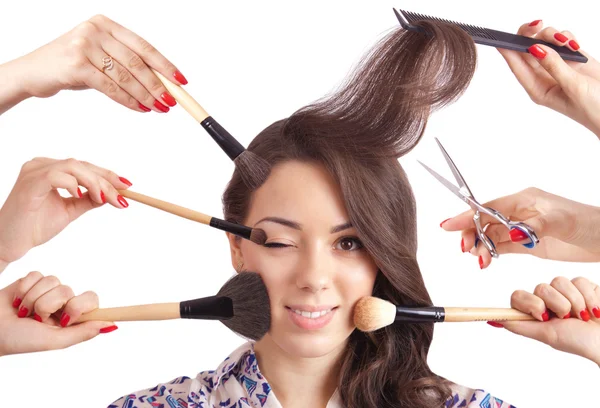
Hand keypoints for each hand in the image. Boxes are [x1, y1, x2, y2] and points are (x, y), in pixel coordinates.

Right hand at [0, 157, 131, 269]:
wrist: (10, 243)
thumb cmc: (34, 226)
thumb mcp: (69, 211)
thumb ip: (88, 200)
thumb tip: (110, 194)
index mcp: (50, 169)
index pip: (84, 167)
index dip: (107, 175)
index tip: (127, 187)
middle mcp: (41, 165)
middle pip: (82, 165)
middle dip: (106, 180)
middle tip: (122, 196)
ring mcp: (34, 171)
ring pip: (74, 167)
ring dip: (95, 182)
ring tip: (104, 198)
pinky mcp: (30, 183)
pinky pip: (57, 175)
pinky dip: (74, 184)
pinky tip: (82, 196)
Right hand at [0, 271, 115, 356]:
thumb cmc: (20, 340)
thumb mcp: (53, 341)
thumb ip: (82, 332)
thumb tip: (111, 324)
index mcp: (72, 317)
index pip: (91, 300)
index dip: (79, 306)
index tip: (67, 317)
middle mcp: (63, 303)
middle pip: (67, 290)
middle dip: (48, 305)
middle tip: (36, 318)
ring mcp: (48, 290)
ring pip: (52, 281)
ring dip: (33, 299)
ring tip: (23, 313)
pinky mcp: (33, 281)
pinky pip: (37, 275)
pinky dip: (24, 289)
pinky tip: (17, 301)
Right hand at [1, 14, 185, 113]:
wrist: (32, 72)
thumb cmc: (70, 67)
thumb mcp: (99, 59)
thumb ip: (125, 66)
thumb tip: (161, 85)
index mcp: (106, 25)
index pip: (143, 46)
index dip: (165, 65)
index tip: (181, 81)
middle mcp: (96, 31)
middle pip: (137, 62)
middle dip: (158, 85)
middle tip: (171, 102)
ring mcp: (85, 45)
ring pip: (125, 76)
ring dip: (146, 95)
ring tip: (158, 108)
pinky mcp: (77, 64)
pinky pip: (111, 87)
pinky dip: (129, 100)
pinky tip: (140, 109)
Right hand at [440, 187, 599, 268]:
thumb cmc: (589, 223)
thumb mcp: (561, 222)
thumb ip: (534, 227)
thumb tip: (511, 233)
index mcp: (524, 200)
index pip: (488, 207)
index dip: (466, 216)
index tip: (448, 225)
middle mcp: (519, 212)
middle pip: (484, 221)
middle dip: (472, 234)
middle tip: (467, 250)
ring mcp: (522, 229)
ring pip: (490, 236)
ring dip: (480, 247)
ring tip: (480, 260)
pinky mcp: (527, 244)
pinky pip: (500, 247)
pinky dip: (490, 254)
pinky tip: (485, 261)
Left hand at [488, 276, 599, 365]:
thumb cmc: (579, 340)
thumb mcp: (545, 334)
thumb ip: (519, 325)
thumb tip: (491, 321)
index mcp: (535, 311)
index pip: (518, 296)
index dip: (530, 303)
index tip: (542, 315)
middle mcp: (547, 299)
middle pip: (540, 287)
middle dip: (557, 305)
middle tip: (567, 318)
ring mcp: (565, 291)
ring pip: (558, 281)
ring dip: (574, 302)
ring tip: (583, 316)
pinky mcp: (584, 285)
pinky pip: (578, 280)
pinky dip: (588, 298)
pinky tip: (595, 309)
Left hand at [498, 20, 599, 137]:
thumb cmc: (593, 108)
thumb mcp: (571, 86)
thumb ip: (554, 66)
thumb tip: (536, 48)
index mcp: (537, 88)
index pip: (517, 66)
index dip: (507, 50)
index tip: (500, 36)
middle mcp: (543, 76)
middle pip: (527, 50)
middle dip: (530, 35)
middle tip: (538, 25)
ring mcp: (557, 66)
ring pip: (545, 42)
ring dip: (552, 36)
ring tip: (567, 42)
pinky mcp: (572, 59)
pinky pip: (562, 42)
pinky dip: (566, 37)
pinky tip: (575, 45)